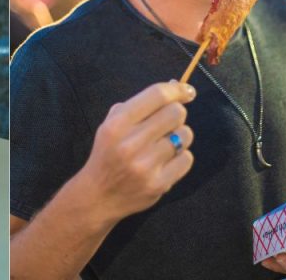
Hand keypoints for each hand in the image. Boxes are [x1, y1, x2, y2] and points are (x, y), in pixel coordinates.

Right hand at [76, 80, 196, 224]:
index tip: (186, 91)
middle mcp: (131, 143)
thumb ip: (136, 107)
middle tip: (168, 122)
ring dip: (179, 136)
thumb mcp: (108, 126)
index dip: (177, 89)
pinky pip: (187, 159)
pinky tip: (167, 160)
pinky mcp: (159, 183)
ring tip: (165, 143)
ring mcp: (146, 165)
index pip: (157, 96)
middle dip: (176, 114)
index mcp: (117, 124)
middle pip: (176, 113)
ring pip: (185, 135)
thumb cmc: (107, 154)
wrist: (98, 195)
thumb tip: (174, 89)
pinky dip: (180, 157)